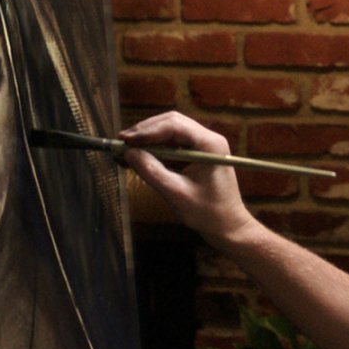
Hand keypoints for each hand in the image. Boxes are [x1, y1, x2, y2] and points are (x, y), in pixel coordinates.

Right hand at [120, 110, 258, 245]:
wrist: (227, 225)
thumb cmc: (207, 213)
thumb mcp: (175, 193)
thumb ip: (151, 171)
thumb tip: (128, 153)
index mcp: (210, 144)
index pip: (174, 126)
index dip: (147, 131)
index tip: (125, 140)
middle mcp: (208, 139)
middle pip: (171, 123)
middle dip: (144, 132)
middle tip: (121, 142)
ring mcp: (203, 145)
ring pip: (170, 131)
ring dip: (147, 139)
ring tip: (124, 150)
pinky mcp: (196, 154)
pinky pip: (172, 144)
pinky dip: (154, 149)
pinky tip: (136, 157)